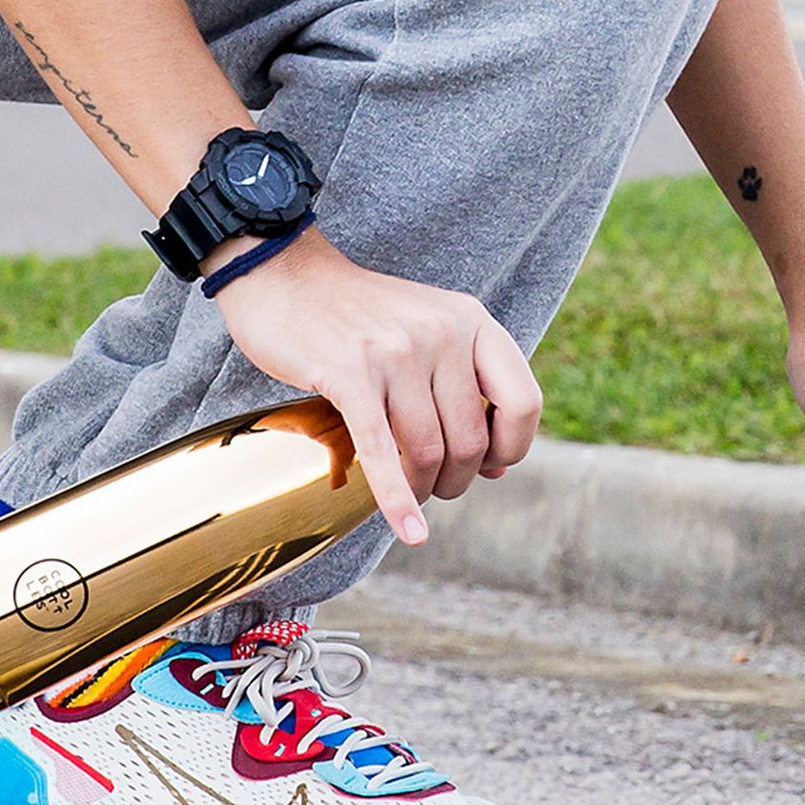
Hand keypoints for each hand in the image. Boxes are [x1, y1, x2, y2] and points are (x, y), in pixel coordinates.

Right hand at [212, 230, 542, 543]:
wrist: (281, 272)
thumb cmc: (354, 314)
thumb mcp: (426, 331)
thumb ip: (464, 387)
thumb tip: (497, 467)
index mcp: (470, 320)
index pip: (523, 403)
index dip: (512, 449)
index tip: (489, 466)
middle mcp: (441, 333)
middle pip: (472, 439)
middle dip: (456, 479)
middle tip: (434, 485)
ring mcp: (395, 353)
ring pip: (429, 451)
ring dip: (423, 488)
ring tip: (411, 492)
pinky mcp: (349, 375)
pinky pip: (382, 453)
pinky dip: (397, 501)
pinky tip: (409, 532)